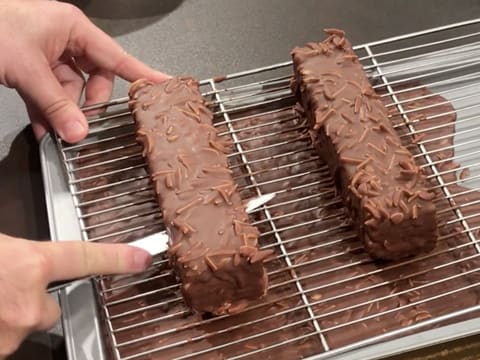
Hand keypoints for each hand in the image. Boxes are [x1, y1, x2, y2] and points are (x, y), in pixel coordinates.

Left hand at [0, 0, 168, 142]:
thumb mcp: (26, 68)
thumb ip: (55, 104)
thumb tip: (78, 132)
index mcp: (72, 28)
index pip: (117, 57)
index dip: (142, 74)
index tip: (164, 87)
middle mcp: (65, 40)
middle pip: (95, 80)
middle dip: (86, 104)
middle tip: (81, 123)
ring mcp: (49, 55)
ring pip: (71, 92)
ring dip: (63, 113)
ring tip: (55, 131)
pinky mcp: (34, 68)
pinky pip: (51, 95)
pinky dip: (47, 113)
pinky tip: (42, 128)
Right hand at [0, 234, 151, 357]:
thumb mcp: (0, 248)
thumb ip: (22, 254)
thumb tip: (30, 255)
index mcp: (30, 265)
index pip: (86, 258)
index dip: (117, 258)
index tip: (142, 259)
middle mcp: (29, 303)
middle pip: (52, 308)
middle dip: (34, 300)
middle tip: (5, 286)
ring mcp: (14, 333)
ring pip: (26, 325)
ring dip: (10, 316)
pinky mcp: (0, 352)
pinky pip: (8, 339)